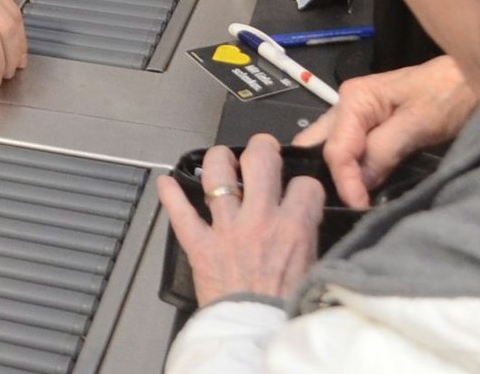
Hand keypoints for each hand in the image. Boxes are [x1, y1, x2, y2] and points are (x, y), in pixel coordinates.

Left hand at [157, 134, 325, 305]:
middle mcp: (259, 220)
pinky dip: (170, 195)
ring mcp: (226, 229)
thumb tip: (306, 224)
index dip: (305, 185)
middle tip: (262, 149)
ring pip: (217, 176)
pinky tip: (166, 182)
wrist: (256, 333)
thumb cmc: (284, 309)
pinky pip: (180, 212)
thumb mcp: (314, 270)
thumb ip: (308, 241)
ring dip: (218, 160)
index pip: (305, 186)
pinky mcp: (200, 245)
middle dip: (263, 147)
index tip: (301, 190)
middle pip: (261, 162)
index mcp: (293, 228)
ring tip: (221, 158)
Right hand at [293, 56, 475, 207]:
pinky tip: (361, 189)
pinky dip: (353, 171)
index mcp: (354, 99)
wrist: (475, 79)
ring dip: (338, 175)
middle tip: (341, 206)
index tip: (359, 207)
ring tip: (351, 202)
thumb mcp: (419, 123)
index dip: (345, 180)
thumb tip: (361, 183)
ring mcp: (358, 117)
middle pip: (318, 145)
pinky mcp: (373, 129)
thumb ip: (384, 150)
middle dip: (323, 176)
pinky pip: (352, 152)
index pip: (336, 148)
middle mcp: (347, 106)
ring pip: (332, 149)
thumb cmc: (450, 94)